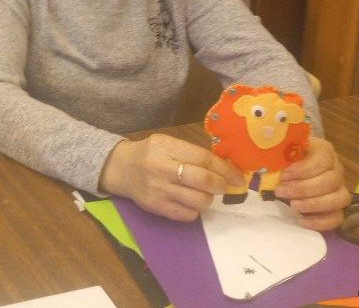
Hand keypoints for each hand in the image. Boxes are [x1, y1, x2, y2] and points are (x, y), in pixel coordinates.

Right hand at [99, 134, 244, 221]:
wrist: (121, 168)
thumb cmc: (151, 154)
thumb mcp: (168, 143)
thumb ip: (193, 153)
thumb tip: (227, 169)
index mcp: (166, 147)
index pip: (203, 159)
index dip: (225, 169)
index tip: (238, 177)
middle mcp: (161, 168)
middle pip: (203, 181)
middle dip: (220, 185)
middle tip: (222, 186)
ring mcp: (158, 190)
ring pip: (199, 201)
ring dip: (208, 199)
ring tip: (202, 193)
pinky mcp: (156, 207)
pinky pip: (187, 215)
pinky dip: (195, 210)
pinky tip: (189, 201)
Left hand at [274, 137, 350, 230]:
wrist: (286, 170)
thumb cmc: (281, 158)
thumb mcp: (277, 153)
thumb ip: (272, 156)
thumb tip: (256, 170)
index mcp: (323, 151)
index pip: (323, 159)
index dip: (305, 169)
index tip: (284, 175)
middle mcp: (335, 169)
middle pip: (332, 180)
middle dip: (305, 188)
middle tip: (281, 192)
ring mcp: (338, 188)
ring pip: (340, 198)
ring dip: (315, 204)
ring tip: (293, 206)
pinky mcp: (336, 207)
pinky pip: (338, 217)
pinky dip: (321, 221)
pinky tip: (302, 221)